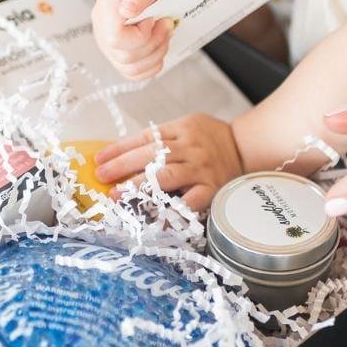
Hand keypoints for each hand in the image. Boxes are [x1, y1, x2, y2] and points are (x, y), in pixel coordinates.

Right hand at [92, 0, 177, 79]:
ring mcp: (109, 45)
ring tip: (165, 35)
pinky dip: (151, 65)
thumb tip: (128, 10)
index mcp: (106, 7)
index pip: (115, 37)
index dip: (140, 35)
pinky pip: (133, 74)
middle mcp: (102, 28)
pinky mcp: (118, 57)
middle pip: (125, 55)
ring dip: (156, 54)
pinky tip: (159, 49)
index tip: (153, 19)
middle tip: (167, 24)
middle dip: (154, 43)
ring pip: (130, 67)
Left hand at [94, 114, 242, 210]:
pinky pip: (190, 202)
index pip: (144, 137)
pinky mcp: (212, 188)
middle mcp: (189, 147)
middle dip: (123, 166)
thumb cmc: (211, 138)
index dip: (119, 148)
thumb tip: (123, 153)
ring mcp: (200, 168)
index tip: (99, 159)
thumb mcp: (187, 126)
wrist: (247, 147)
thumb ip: (162, 138)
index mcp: (180, 129)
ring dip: (139, 186)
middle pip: (151, 155)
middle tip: (102, 177)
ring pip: (166, 176)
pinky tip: (156, 220)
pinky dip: (173, 212)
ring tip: (118, 194)